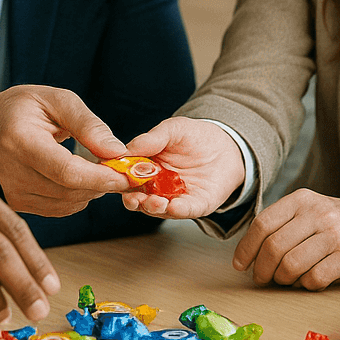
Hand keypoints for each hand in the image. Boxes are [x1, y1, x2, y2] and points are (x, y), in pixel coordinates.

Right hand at [0, 85, 130, 215]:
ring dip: (94, 189)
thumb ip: (88, 124)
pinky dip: (80, 195)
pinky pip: (62, 209)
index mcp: (19, 140)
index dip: (100, 177)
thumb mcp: (58, 100)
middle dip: (104, 183)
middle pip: (70, 191)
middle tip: (123, 167)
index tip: (128, 174)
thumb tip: (117, 151)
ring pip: (69, 204)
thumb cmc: (26, 108)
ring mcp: (13, 192)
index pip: (65, 171)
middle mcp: (11, 171)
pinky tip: (81, 177)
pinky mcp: (18, 204)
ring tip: (98, 167)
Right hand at [114, 117, 247, 218]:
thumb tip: (128, 149)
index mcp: (144, 168)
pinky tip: (173, 206)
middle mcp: (155, 187)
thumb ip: (152, 138)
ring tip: (154, 203)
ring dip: (153, 208)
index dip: (117, 178)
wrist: (227, 145)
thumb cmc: (195, 136)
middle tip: (132, 198)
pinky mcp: (195, 205)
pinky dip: (178, 211)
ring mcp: (174, 198)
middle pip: (137, 198)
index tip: (113, 177)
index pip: (125, 177)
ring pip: (158, 209)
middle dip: (133, 200)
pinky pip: (184, 211)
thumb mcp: (173, 129)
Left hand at [233, 191, 339, 289]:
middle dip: (262, 270)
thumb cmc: (339, 223)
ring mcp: (334, 234)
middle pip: (273, 247)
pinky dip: (305, 285)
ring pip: (291, 265)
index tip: (240, 265)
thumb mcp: (311, 210)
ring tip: (286, 280)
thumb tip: (249, 253)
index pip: (262, 224)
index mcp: (302, 199)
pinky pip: (314, 278)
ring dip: (283, 279)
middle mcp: (317, 213)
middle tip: (262, 278)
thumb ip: (283, 224)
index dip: (246, 248)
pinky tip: (309, 281)